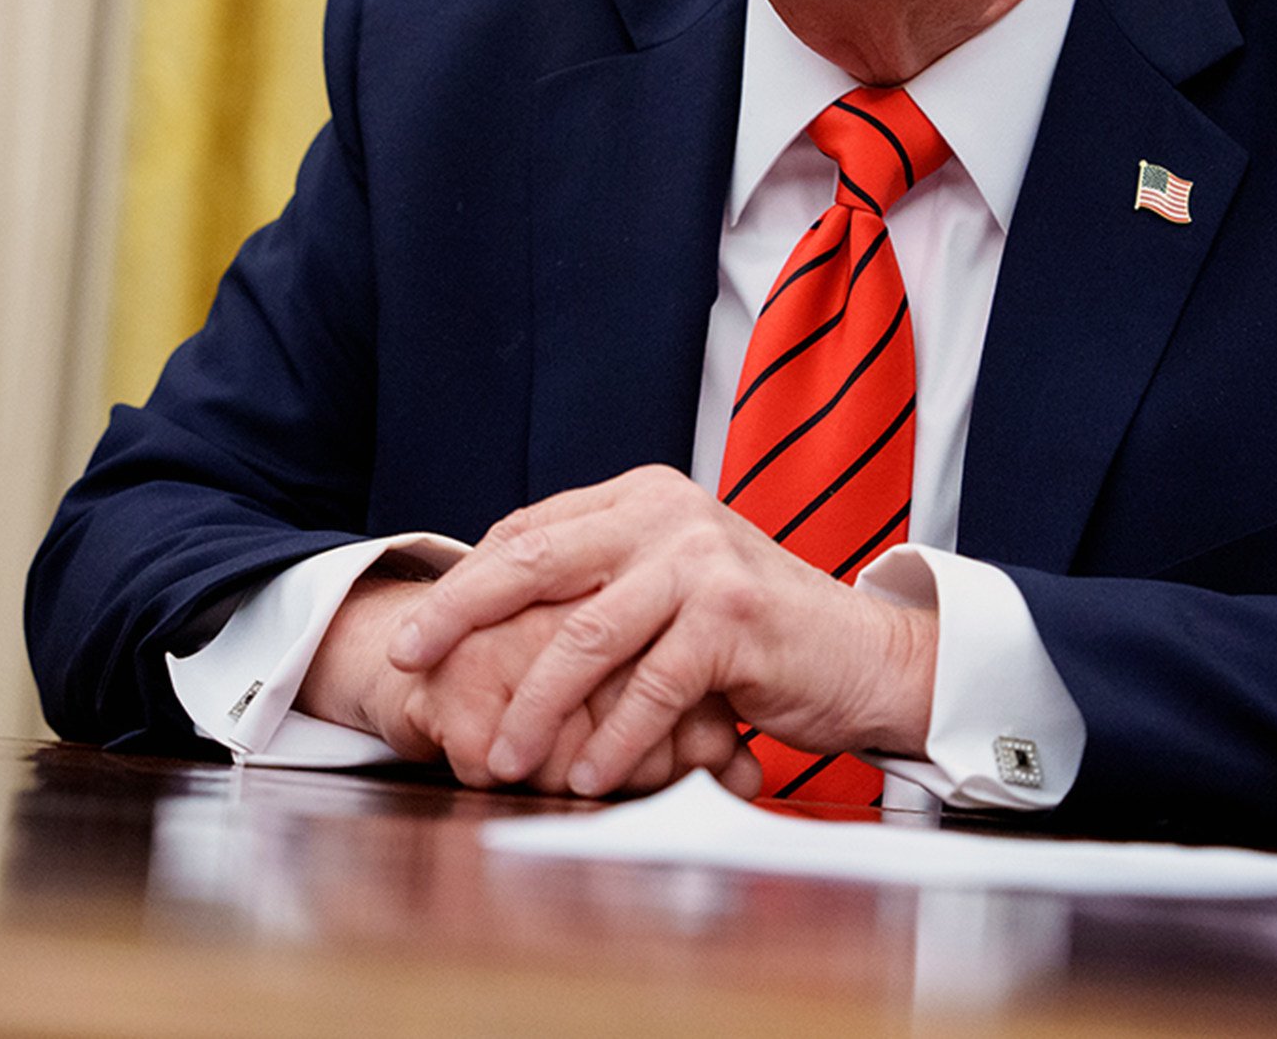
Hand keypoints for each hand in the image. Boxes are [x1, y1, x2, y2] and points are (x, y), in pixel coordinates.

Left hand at [386, 466, 937, 796]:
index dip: (469, 580)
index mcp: (646, 497)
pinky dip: (611, 742)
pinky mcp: (733, 620)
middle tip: (409, 660)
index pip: (532, 530)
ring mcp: (703, 563)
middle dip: (460, 615)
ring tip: (500, 758)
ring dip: (533, 707)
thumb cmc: (761, 635)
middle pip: (535, 563)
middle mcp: (669, 515)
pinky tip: (586, 778)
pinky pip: (648, 689)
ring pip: (584, 637)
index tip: (421, 629)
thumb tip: (495, 611)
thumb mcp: (678, 584)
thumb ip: (607, 582)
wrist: (866, 657)